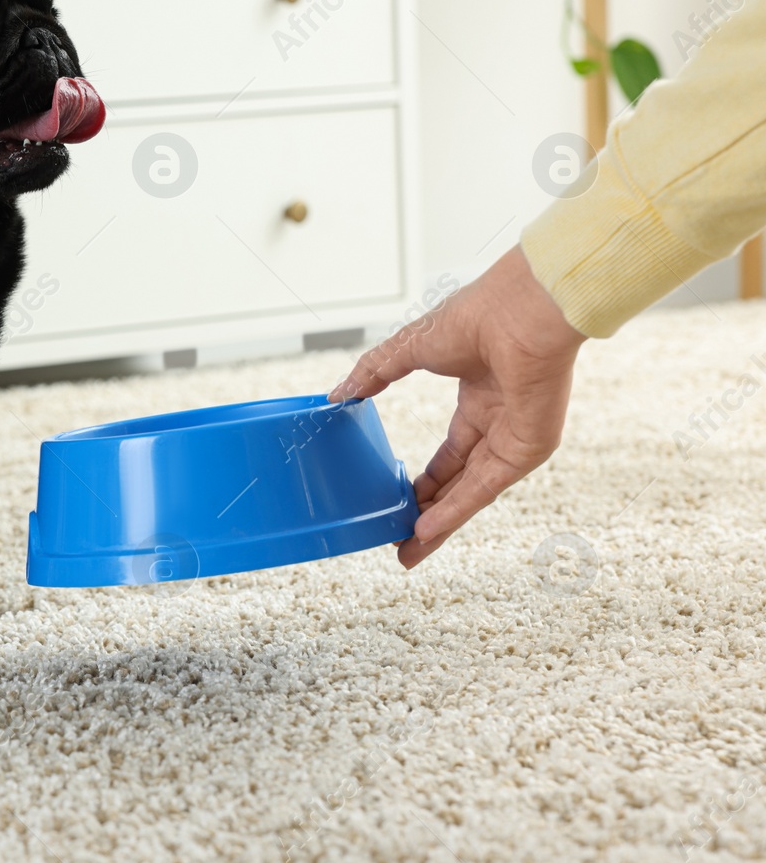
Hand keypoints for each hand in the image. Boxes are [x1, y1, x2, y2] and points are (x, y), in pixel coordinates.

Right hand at [329, 246, 586, 568]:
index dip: (421, 480)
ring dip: (439, 524)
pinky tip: (425, 530)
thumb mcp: (408, 348)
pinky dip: (454, 510)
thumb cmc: (476, 315)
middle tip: (398, 539)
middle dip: (427, 512)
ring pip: (469, 493)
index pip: (448, 454)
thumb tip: (337, 394)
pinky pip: (483, 489)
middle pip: (457, 482)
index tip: (396, 500)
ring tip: (407, 551)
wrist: (521, 311)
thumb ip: (372, 374)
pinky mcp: (526, 450)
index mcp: (479, 398)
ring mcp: (513, 440)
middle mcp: (498, 425)